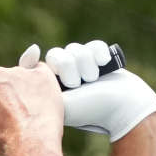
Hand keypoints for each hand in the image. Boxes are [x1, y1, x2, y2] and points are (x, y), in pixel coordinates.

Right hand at [0, 63, 65, 155]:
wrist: (32, 141)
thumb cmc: (5, 141)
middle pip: (1, 83)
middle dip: (6, 97)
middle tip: (14, 116)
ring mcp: (22, 72)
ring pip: (21, 79)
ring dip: (24, 92)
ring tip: (30, 114)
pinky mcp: (42, 74)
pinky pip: (41, 73)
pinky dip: (41, 84)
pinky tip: (42, 99)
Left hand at [18, 40, 155, 139]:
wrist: (124, 107)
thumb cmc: (91, 110)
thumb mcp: (59, 101)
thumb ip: (40, 84)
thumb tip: (32, 53)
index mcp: (52, 90)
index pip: (42, 65)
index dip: (56, 67)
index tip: (67, 82)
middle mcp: (66, 78)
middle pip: (57, 54)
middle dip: (70, 68)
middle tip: (79, 85)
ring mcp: (83, 69)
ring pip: (75, 49)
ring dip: (86, 64)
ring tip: (94, 80)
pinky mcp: (100, 61)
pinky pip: (93, 45)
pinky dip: (99, 53)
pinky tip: (105, 64)